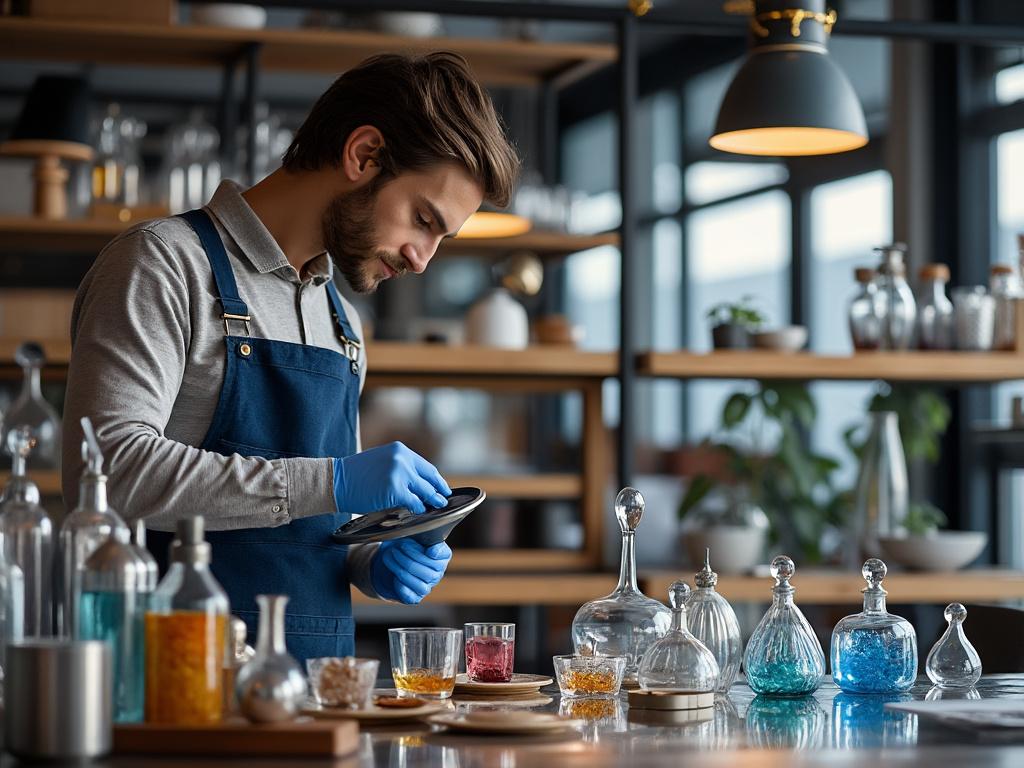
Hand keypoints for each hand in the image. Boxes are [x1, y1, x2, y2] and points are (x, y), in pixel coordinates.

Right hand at [334, 442, 449, 514]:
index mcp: (400, 450)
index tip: (441, 487)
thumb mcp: (381, 461)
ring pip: (424, 490)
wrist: (336, 481)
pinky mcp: (396, 489)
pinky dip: (419, 507)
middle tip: (443, 499)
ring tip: (437, 506)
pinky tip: (419, 510)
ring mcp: (400, 473)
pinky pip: (414, 501)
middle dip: (438, 490)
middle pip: (428, 477)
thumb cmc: (355, 475)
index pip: (425, 466)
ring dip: (432, 499)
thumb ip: (399, 468)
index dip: (436, 479)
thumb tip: (417, 483)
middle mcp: (402, 458)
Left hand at [371, 539, 451, 602]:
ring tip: (391, 556)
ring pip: (418, 583)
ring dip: (401, 568)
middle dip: (410, 557)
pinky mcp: (414, 597)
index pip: (443, 555)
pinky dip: (401, 585)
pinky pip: (410, 595)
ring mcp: (427, 586)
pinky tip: (394, 575)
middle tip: (398, 547)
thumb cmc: (406, 546)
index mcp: (441, 556)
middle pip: (429, 570)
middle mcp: (437, 573)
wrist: (393, 562)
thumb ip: (418, 533)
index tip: (429, 550)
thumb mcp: (413, 535)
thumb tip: (416, 531)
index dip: (438, 553)